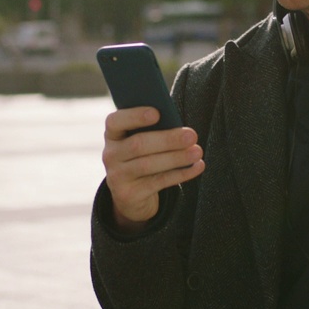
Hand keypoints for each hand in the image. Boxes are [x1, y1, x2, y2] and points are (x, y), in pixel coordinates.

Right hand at [102, 107, 204, 231]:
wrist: (132, 195)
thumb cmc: (144, 157)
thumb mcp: (143, 141)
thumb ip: (155, 129)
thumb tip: (181, 128)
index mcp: (113, 134)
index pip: (115, 121)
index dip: (135, 116)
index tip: (157, 113)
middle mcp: (110, 154)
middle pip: (138, 145)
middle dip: (167, 140)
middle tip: (191, 135)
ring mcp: (117, 176)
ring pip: (148, 165)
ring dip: (176, 157)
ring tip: (197, 151)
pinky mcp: (129, 194)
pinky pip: (158, 182)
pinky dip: (180, 174)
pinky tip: (197, 167)